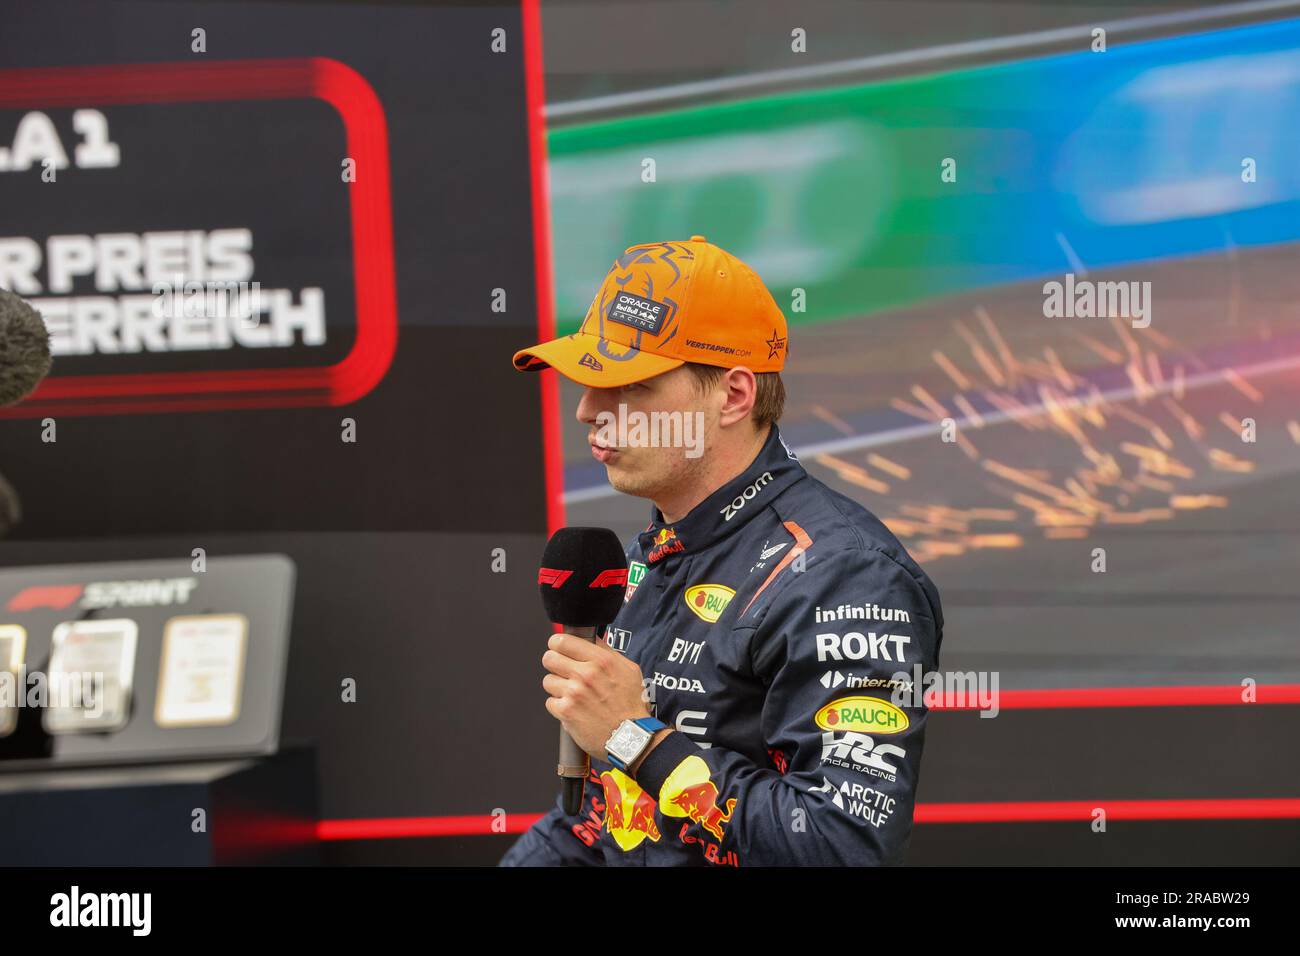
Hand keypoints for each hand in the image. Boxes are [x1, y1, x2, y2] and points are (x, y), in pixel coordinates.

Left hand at [542, 632, 650, 757]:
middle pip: (549, 658)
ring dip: (558, 687)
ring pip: (548, 680)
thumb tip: (592, 639)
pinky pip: (550, 702)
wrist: (630, 737)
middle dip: (554, 664)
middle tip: (563, 672)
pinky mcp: (565, 711)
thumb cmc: (631, 705)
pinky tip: (573, 710)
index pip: (563, 641)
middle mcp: (585, 674)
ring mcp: (574, 693)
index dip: (558, 644)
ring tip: (573, 695)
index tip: (559, 648)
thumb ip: (608, 653)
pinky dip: (559, 707)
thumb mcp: (629, 670)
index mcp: (601, 660)